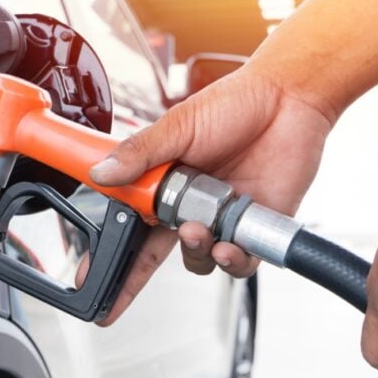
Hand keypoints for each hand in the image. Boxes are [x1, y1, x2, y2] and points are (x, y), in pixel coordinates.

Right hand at [85, 64, 334, 324]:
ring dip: (194, 252)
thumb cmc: (234, 104)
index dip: (110, 254)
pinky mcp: (256, 228)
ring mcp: (222, 218)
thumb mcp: (176, 127)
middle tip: (126, 280)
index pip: (129, 224)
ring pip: (198, 259)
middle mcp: (190, 205)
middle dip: (135, 278)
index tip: (89, 276)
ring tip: (198, 230)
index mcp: (163, 183)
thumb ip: (138, 154)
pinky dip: (232, 260)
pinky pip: (240, 262)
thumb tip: (100, 174)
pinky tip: (228, 244)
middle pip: (156, 253)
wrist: (288, 98)